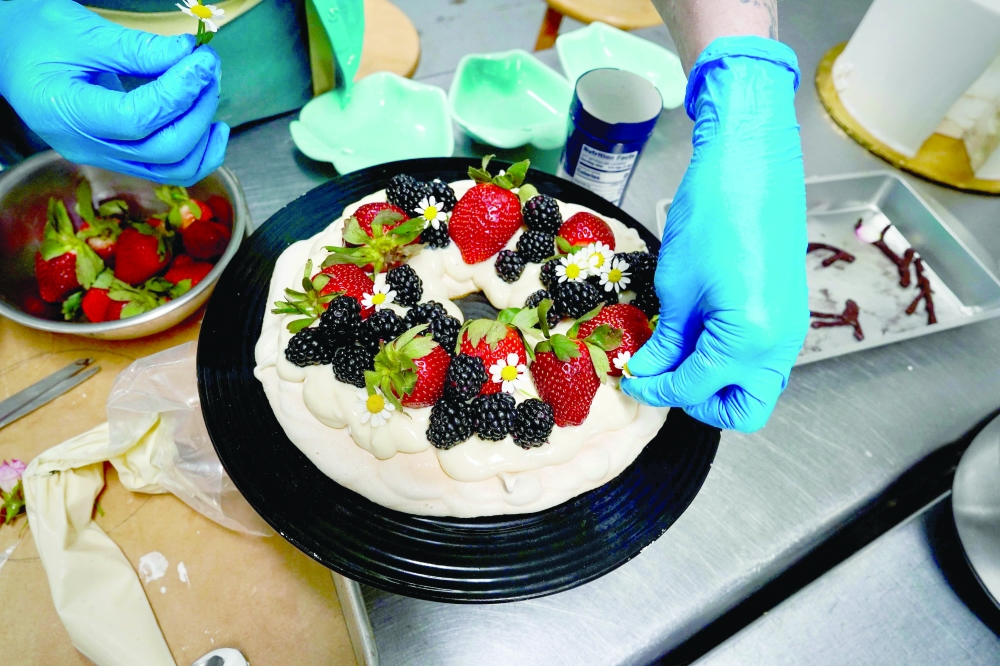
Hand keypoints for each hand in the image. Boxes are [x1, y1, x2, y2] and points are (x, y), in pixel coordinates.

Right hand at [0, 0, 227, 185]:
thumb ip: (138, 49)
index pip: (138, 118)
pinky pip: (166, 168)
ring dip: (203, 135)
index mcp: (65, 112)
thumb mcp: (82, 31)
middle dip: (197, 110)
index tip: (203, 61)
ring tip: (209, 92)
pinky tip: (212, 127)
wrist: (8, 51)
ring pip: (171, 170)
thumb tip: (190, 55)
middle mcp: (85, 146)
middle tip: (209, 69)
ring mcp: (102, 157)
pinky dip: (197, 151)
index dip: (179, 92)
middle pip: (162, 151)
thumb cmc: (33, 33)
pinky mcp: (117, 157)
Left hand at [621, 36, 807, 432]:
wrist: (753, 164)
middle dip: (700, 404)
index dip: (656, 388)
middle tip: (663, 380)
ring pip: (756, 386)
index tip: (631, 379)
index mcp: (748, 341)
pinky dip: (730, 360)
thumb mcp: (676, 287)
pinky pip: (761, 357)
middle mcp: (779, 345)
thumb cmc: (714, 215)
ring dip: (717, 384)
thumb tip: (649, 370)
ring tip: (676, 357)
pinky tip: (698, 335)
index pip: (694, 388)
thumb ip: (667, 340)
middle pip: (744, 410)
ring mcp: (790, 330)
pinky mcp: (789, 313)